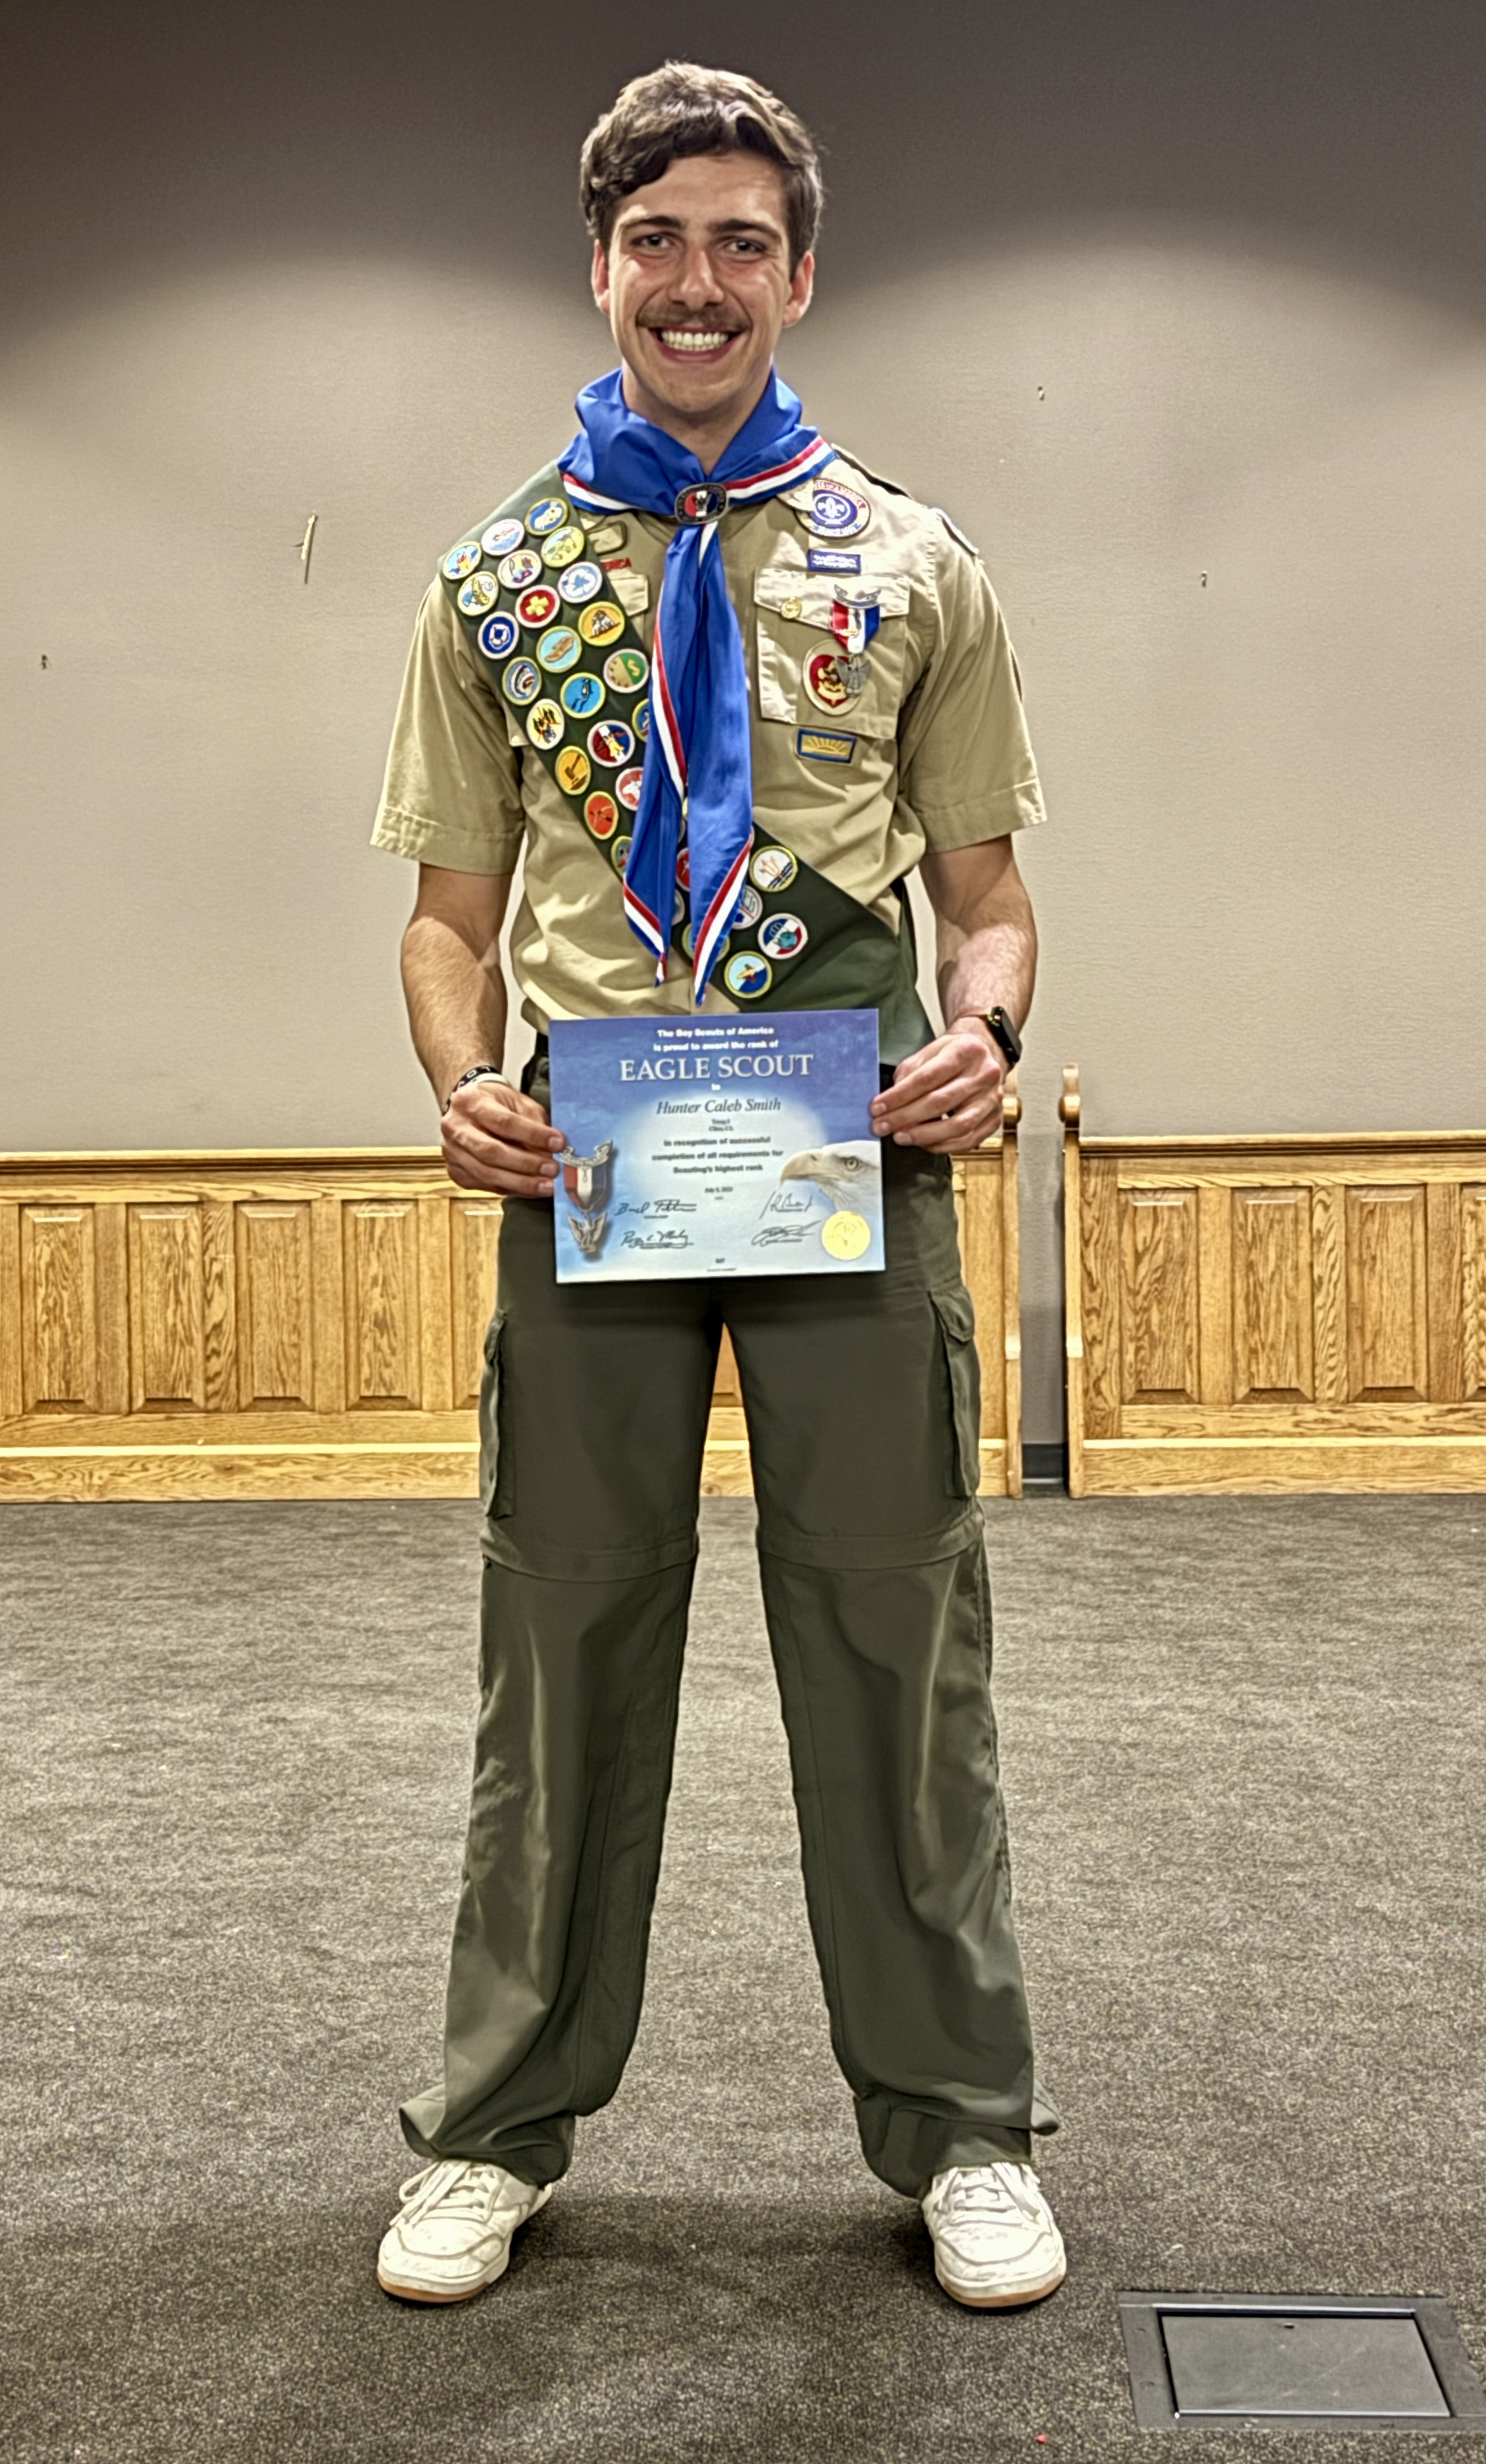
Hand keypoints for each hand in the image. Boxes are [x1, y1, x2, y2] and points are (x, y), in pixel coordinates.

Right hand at [441, 1077, 565, 1198]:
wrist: (468, 1108)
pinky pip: (485, 1185)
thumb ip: (534, 1124)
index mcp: (470, 1102)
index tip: (558, 1143)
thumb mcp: (518, 1103)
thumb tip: (550, 1153)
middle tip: (553, 1170)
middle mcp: (455, 1127)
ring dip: (521, 1183)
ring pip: (486, 1173)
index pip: (503, 1122)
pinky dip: (511, 1189)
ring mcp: (452, 1152)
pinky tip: (530, 1189)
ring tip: (546, 1186)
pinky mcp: (456, 1171)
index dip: (533, 1135)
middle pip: (491, 1151)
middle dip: (526, 1164)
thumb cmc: (496, 1103)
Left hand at [869, 1020, 1006, 1153]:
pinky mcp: (994, 1119)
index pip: (927, 1077)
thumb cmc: (955, 1053)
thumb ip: (909, 1073)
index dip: (899, 1096)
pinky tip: (924, 1143)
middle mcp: (984, 1074)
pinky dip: (943, 1146)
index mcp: (966, 1051)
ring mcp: (992, 1099)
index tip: (878, 1107)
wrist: (986, 1054)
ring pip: (957, 1126)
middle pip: (940, 1102)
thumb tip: (890, 1102)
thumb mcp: (930, 1051)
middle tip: (882, 1126)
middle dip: (905, 1117)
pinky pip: (968, 1140)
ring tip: (901, 1136)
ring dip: (923, 1136)